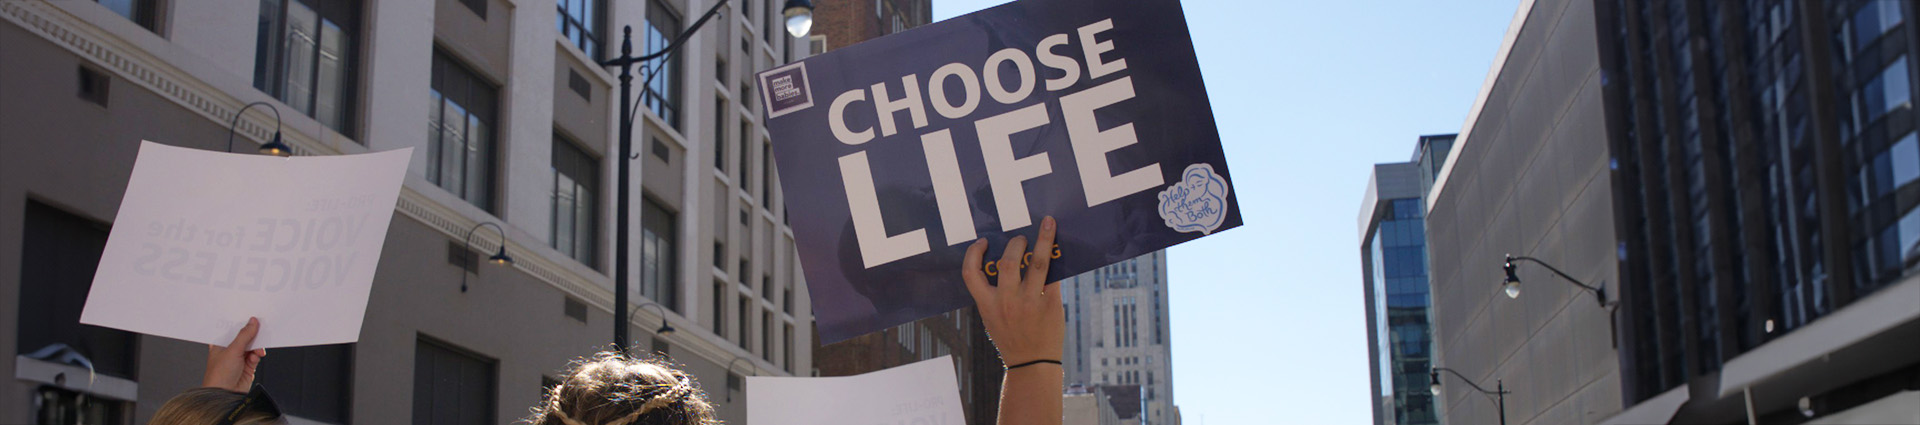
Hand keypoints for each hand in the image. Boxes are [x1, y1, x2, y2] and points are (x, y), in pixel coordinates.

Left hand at [204, 317, 265, 392]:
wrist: (225, 394)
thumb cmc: (219, 375)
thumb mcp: (233, 350)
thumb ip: (244, 335)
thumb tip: (253, 322)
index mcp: (219, 344)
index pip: (229, 329)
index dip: (238, 322)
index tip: (249, 315)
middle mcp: (228, 350)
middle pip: (243, 336)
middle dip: (251, 333)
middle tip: (260, 326)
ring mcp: (238, 358)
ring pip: (251, 345)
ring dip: (256, 345)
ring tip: (258, 347)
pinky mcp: (248, 366)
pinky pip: (256, 355)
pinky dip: (259, 354)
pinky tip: (258, 354)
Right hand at [962, 216, 1064, 366]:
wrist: (1031, 362)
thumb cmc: (1010, 337)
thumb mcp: (992, 317)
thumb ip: (994, 293)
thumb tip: (1004, 261)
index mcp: (987, 304)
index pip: (971, 272)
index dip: (974, 253)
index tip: (984, 242)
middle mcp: (1008, 302)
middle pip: (1009, 261)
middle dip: (1016, 243)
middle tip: (1021, 239)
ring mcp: (1031, 302)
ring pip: (1038, 262)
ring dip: (1044, 240)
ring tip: (1047, 227)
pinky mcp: (1051, 304)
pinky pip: (1054, 276)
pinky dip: (1056, 261)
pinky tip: (1059, 251)